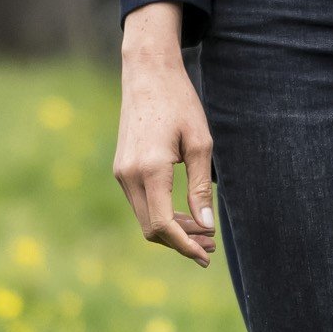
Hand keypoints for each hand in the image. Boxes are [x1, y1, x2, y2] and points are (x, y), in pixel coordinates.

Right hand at [113, 3, 216, 267]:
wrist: (148, 74)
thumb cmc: (180, 103)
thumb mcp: (200, 142)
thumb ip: (201, 186)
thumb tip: (206, 225)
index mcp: (150, 169)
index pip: (163, 225)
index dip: (185, 245)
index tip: (206, 257)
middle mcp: (129, 176)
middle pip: (152, 228)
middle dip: (181, 241)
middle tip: (211, 247)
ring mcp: (121, 173)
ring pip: (145, 217)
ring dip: (173, 229)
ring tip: (204, 232)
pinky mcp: (121, 169)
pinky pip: (141, 203)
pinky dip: (162, 213)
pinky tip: (185, 213)